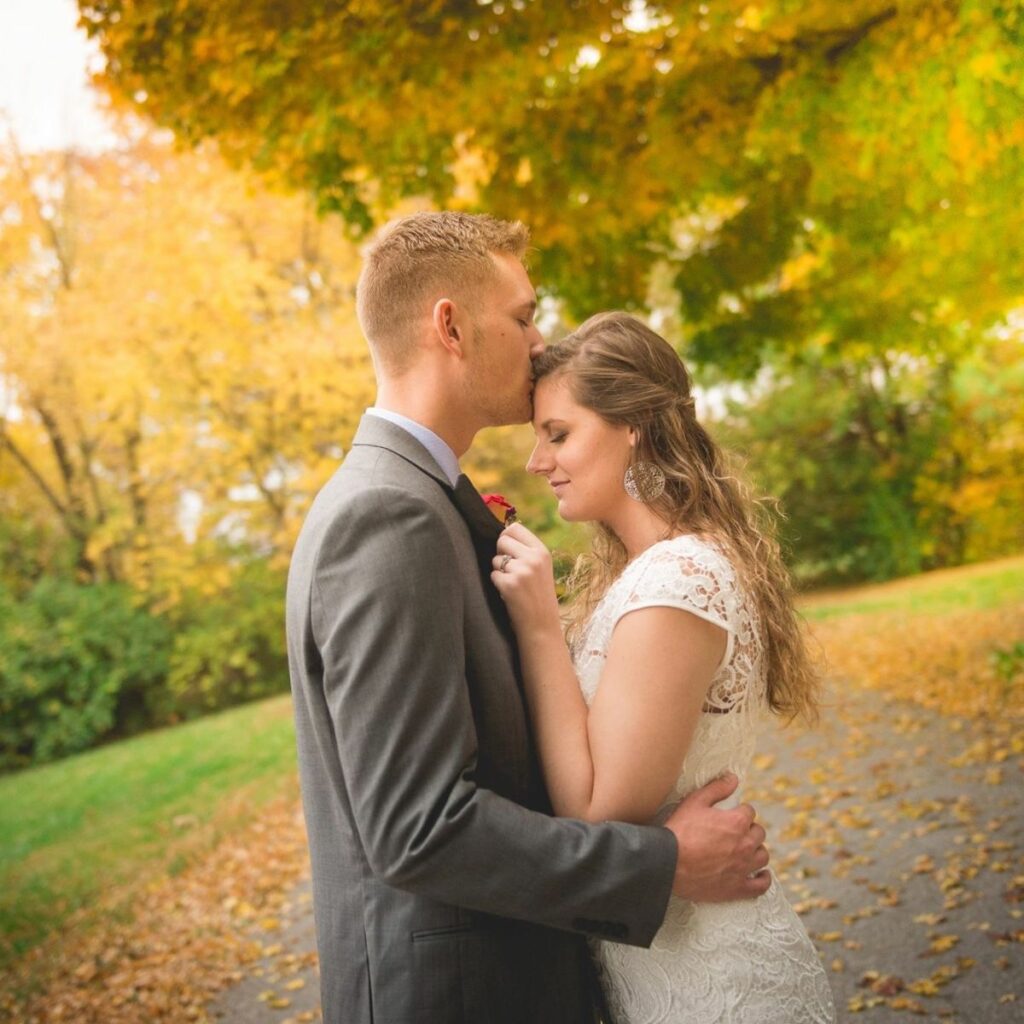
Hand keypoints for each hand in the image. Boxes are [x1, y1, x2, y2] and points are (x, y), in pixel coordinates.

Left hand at [490, 523, 560, 633]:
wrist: (542, 627)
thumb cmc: (538, 597)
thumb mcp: (541, 568)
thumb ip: (526, 551)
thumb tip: (502, 533)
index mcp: (542, 551)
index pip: (515, 528)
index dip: (506, 538)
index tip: (508, 551)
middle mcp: (533, 558)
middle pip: (501, 540)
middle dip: (500, 554)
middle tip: (510, 570)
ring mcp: (522, 571)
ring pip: (495, 559)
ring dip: (499, 572)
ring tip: (514, 585)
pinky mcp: (509, 584)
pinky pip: (492, 575)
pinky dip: (497, 584)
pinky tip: (510, 594)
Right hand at [663, 773, 770, 901]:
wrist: (668, 863)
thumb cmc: (680, 830)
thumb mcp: (695, 801)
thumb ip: (717, 788)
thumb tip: (733, 778)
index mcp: (737, 822)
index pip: (749, 812)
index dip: (739, 812)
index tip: (730, 816)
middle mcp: (745, 844)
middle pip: (759, 833)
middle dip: (749, 830)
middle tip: (735, 832)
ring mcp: (743, 868)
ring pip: (763, 856)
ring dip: (756, 850)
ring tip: (745, 850)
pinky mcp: (738, 888)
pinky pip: (761, 885)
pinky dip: (763, 878)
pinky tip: (760, 874)